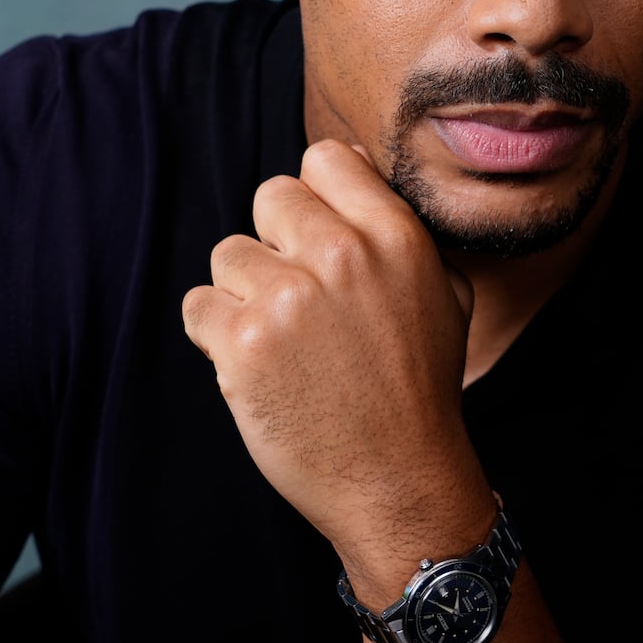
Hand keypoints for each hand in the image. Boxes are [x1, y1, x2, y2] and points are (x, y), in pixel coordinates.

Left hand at [183, 140, 495, 588]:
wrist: (398, 482)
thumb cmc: (420, 389)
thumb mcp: (443, 294)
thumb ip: (399, 227)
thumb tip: (350, 165)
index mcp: (395, 236)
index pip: (324, 159)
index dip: (315, 197)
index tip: (317, 239)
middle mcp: (341, 255)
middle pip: (270, 197)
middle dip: (277, 244)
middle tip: (299, 300)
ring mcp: (287, 299)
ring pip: (228, 254)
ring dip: (244, 294)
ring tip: (284, 343)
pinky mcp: (242, 345)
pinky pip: (199, 307)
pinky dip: (217, 337)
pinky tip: (256, 367)